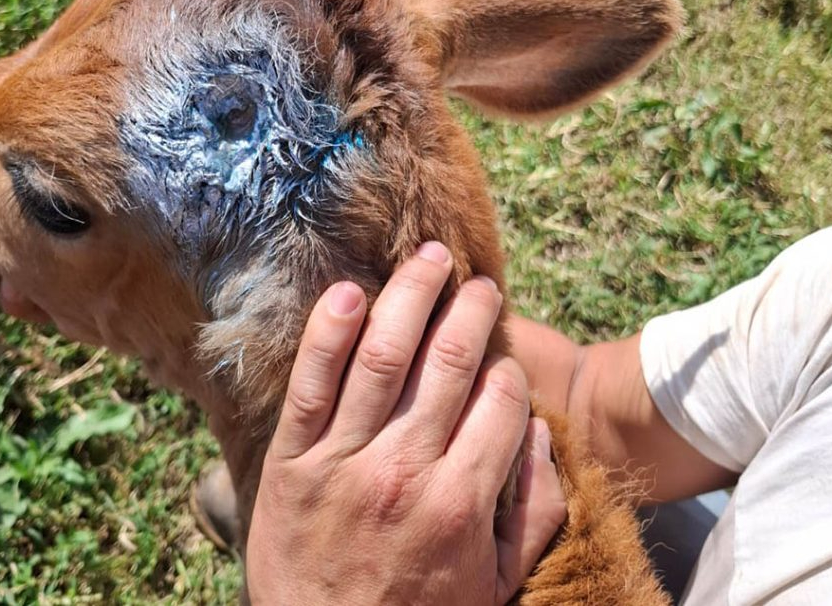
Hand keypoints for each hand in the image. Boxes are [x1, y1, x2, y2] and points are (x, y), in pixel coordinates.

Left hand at [246, 242, 566, 604]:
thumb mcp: (497, 584)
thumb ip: (532, 511)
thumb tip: (540, 435)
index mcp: (462, 500)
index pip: (500, 401)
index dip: (506, 368)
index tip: (501, 359)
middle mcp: (405, 469)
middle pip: (447, 362)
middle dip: (470, 310)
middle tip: (479, 282)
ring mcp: (343, 460)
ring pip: (382, 356)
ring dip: (410, 296)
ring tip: (429, 258)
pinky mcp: (292, 460)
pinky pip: (311, 382)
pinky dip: (328, 331)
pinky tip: (347, 292)